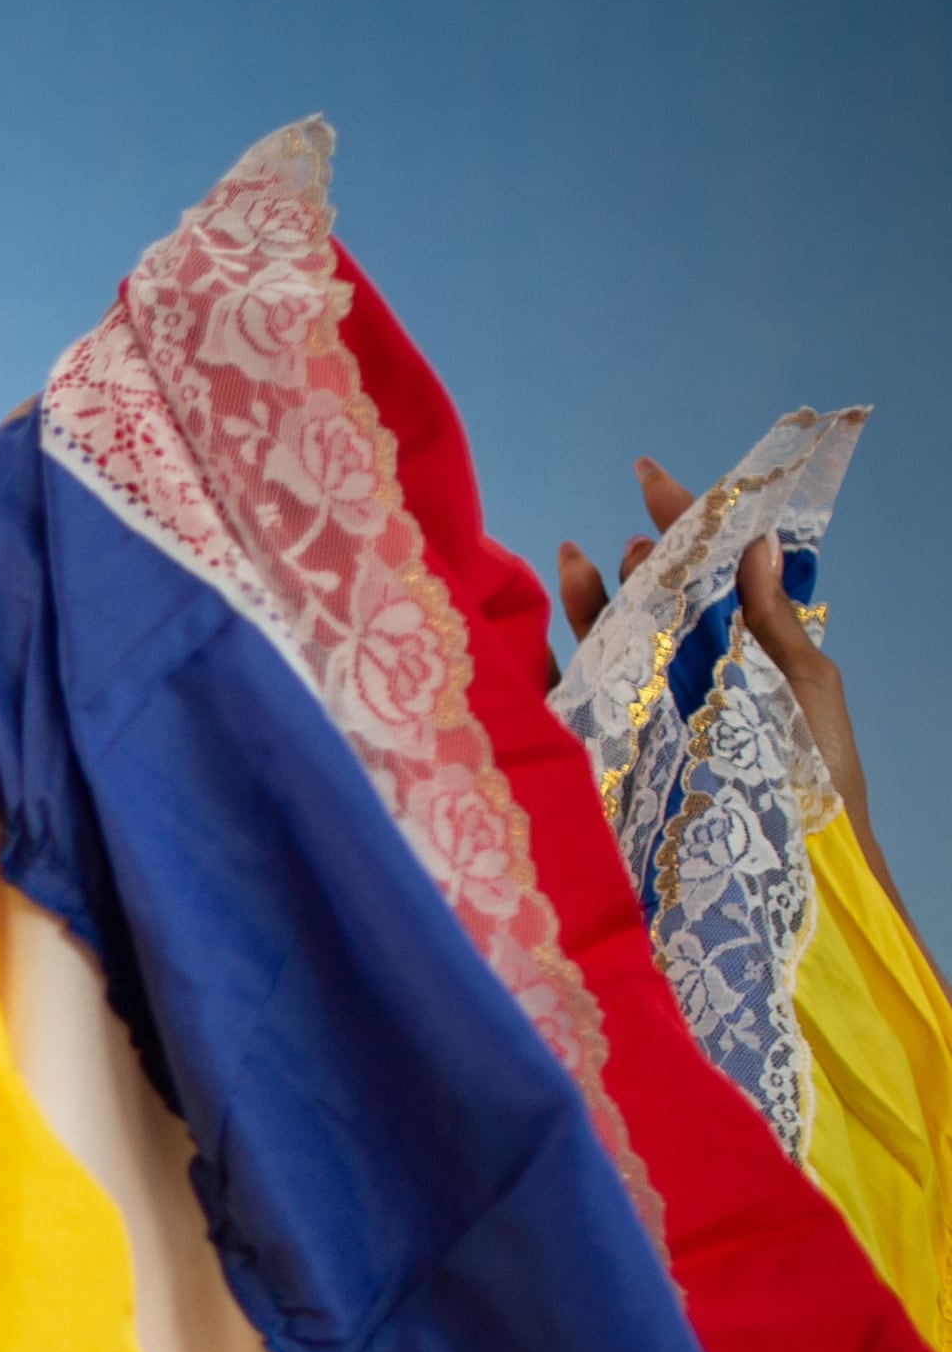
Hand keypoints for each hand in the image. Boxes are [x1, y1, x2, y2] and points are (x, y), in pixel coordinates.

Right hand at [562, 455, 890, 900]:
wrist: (796, 874)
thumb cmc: (816, 784)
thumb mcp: (809, 692)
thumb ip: (776, 624)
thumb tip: (757, 545)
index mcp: (745, 648)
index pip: (711, 569)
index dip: (686, 521)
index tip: (651, 477)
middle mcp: (690, 672)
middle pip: (653, 599)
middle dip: (640, 560)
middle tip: (635, 540)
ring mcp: (648, 710)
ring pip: (608, 639)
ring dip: (593, 597)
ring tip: (583, 560)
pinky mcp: (612, 751)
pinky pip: (569, 701)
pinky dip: (546, 665)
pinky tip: (536, 636)